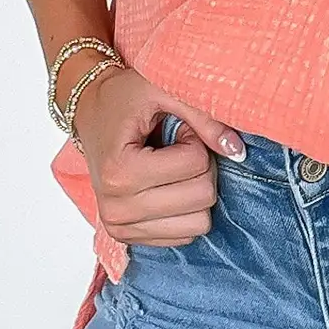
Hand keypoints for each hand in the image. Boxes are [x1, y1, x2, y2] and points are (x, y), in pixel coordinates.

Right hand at [70, 63, 247, 246]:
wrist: (90, 111)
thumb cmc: (123, 97)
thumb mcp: (162, 91)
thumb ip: (204, 118)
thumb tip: (238, 152)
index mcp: (120, 171)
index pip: (195, 163)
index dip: (194, 138)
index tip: (174, 127)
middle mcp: (116, 207)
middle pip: (202, 197)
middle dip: (200, 165)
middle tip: (176, 146)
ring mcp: (121, 227)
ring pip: (199, 223)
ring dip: (195, 189)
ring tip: (170, 165)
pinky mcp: (129, 237)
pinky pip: (185, 236)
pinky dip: (185, 208)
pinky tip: (164, 185)